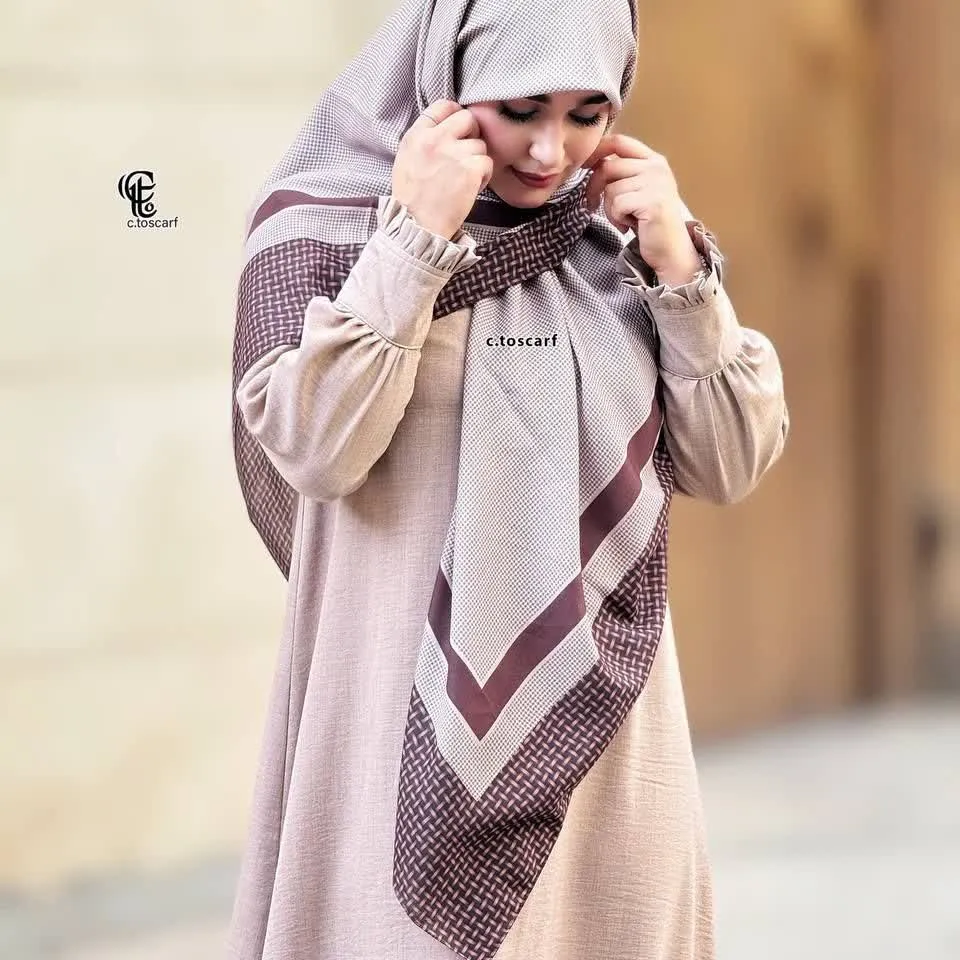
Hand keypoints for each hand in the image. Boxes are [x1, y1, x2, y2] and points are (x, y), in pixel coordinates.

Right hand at [392, 100, 493, 240]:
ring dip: (477, 160)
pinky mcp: (470, 169)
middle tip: (466, 154)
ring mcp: (454, 153)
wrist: (418, 226)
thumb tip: (445, 126)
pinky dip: (484, 176)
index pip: (442, 106)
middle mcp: (435, 140)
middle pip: (467, 118)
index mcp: (417, 135)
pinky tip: (472, 187)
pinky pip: (488, 162)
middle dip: (471, 134)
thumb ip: (424, 140)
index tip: (460, 128)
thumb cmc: (412, 200)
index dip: (455, 114)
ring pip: (479, 144)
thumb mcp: (406, 160)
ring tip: (464, 178)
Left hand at [583, 134, 701, 283]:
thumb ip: (622, 173)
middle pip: (608, 166)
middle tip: (594, 206)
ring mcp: (656, 183)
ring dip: (609, 209)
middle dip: (594, 188)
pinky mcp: (652, 201)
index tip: (583, 166)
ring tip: (624, 219)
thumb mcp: (637, 190)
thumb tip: (592, 162)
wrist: (670, 249)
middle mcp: (656, 167)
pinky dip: (616, 218)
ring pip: (611, 189)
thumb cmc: (649, 222)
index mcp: (653, 160)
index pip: (619, 141)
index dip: (596, 151)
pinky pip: (617, 204)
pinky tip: (628, 226)